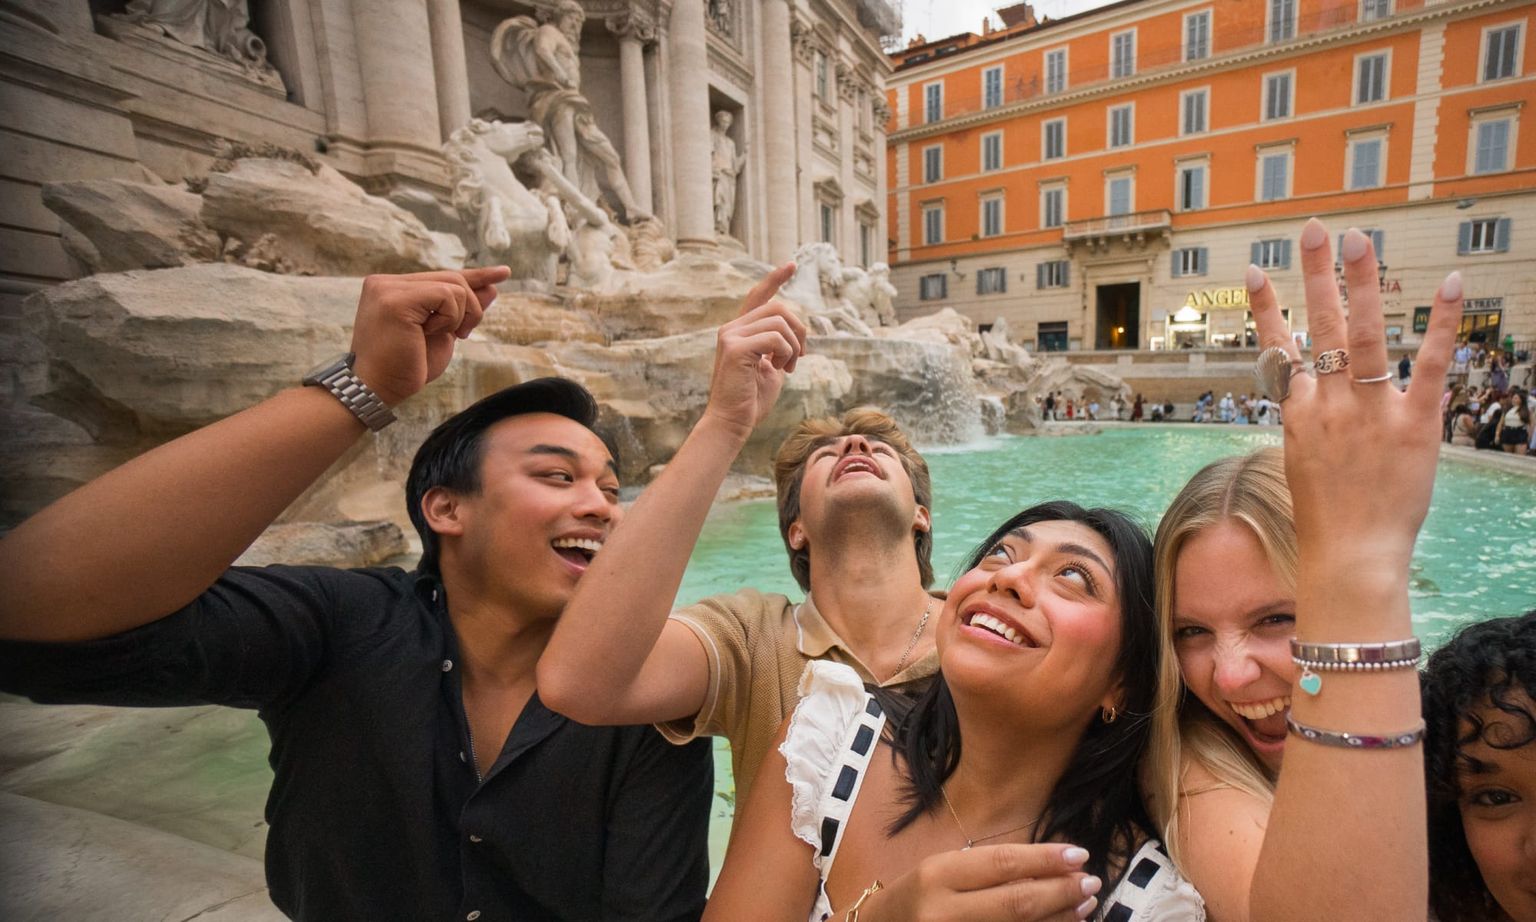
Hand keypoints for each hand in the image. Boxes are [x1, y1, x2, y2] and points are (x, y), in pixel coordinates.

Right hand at [348, 266, 509, 406]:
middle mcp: (385, 282)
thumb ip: (462, 310)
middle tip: (462, 334)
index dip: (476, 276)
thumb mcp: (443, 334)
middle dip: (470, 308)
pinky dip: (450, 318)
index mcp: (392, 288)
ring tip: (436, 336)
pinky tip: (430, 333)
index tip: (503, 273)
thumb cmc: (406, 368)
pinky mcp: (395, 299)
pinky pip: (446, 295)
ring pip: (454, 286)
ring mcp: (388, 288)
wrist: (376, 390)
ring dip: (459, 317)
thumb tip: (492, 288)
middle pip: (452, 278)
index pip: (442, 277)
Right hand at [701, 262, 806, 440]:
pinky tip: (781, 369)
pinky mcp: (735, 348)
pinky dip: (786, 353)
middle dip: (799, 330)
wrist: (732, 422)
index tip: (792, 265)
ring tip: (788, 368)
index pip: (758, 296)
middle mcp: (732, 328)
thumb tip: (795, 336)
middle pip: (778, 307)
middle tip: (801, 357)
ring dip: (794, 346)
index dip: (775, 278)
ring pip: (779, 322)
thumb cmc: (751, 400)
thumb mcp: (771, 369)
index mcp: (739, 331)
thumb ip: (779, 348)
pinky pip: (775, 338)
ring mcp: (731, 336)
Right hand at [860, 844, 1099, 921]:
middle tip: (1091, 881)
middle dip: (1060, 891)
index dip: (1045, 859)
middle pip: (1016, 902)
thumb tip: (1049, 865)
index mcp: (937, 875)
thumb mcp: (942, 872)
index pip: (1002, 863)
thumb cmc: (917, 898)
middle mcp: (942, 911)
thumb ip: (987, 870)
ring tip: (1084, 904)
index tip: (1079, 853)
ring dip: (1058, 918)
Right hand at [1249, 219, 1461, 573]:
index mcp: (1300, 414)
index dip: (1268, 308)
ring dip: (1359, 283)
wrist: (1350, 556)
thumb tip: (1305, 391)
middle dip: (1316, 274)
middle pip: (1320, 326)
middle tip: (1314, 230)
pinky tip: (1452, 283)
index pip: (1281, 348)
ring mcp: (1370, 411)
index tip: (1257, 270)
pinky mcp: (1415, 424)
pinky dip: (1442, 323)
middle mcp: (1330, 404)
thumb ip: (1307, 419)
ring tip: (1358, 239)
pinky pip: (1429, 365)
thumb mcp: (1302, 462)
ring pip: (1363, 335)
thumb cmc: (1327, 518)